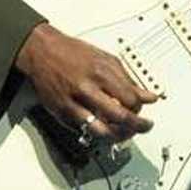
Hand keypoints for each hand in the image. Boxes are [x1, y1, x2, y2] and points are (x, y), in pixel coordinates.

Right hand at [14, 22, 159, 142]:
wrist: (42, 53)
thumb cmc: (72, 53)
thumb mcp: (105, 60)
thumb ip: (127, 80)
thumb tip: (148, 96)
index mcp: (101, 73)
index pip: (130, 99)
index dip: (139, 108)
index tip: (142, 109)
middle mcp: (87, 89)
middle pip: (119, 117)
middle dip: (136, 126)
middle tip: (143, 127)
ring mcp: (73, 103)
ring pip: (101, 131)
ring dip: (117, 136)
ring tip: (125, 134)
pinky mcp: (61, 114)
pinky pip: (84, 130)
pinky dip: (97, 132)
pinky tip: (104, 128)